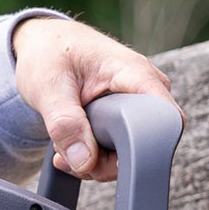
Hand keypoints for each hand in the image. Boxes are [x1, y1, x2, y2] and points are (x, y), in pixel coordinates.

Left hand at [12, 16, 180, 183]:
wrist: (43, 47)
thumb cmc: (49, 53)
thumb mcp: (48, 85)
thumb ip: (65, 123)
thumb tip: (84, 162)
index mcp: (135, 72)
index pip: (165, 119)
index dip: (143, 148)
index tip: (107, 160)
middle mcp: (144, 90)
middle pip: (144, 145)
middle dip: (104, 161)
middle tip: (67, 152)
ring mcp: (137, 106)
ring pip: (128, 154)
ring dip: (93, 161)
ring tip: (63, 145)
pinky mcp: (126, 119)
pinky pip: (117, 151)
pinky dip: (91, 157)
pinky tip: (67, 149)